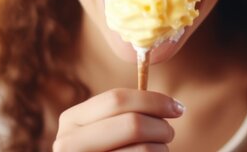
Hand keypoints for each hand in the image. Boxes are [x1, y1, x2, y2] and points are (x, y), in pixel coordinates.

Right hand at [53, 88, 184, 151]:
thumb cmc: (105, 150)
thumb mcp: (103, 130)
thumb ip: (124, 113)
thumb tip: (172, 105)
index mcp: (71, 120)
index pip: (116, 99)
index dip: (153, 100)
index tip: (177, 107)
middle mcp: (69, 144)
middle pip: (132, 124)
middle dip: (161, 126)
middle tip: (169, 134)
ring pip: (144, 150)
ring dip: (161, 149)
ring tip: (158, 151)